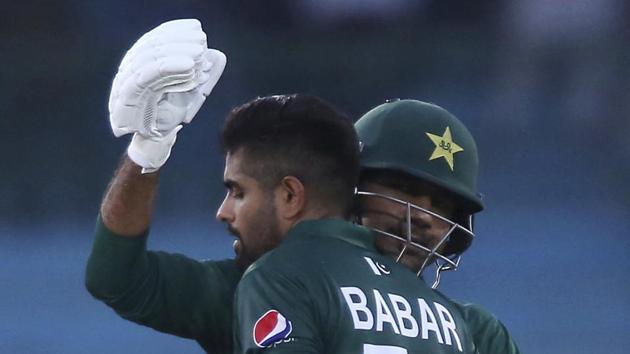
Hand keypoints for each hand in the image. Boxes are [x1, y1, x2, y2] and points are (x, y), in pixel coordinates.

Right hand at [108, 19, 225, 172]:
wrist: (155, 143)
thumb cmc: (170, 116)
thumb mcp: (190, 92)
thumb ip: (200, 74)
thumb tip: (216, 55)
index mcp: (140, 65)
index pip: (154, 40)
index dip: (174, 31)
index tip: (195, 28)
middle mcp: (128, 71)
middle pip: (151, 45)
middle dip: (178, 40)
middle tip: (200, 40)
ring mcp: (125, 84)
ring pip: (149, 58)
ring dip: (176, 51)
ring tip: (198, 52)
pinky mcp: (128, 99)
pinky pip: (148, 76)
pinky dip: (169, 67)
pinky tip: (189, 65)